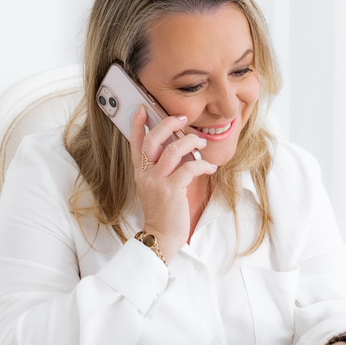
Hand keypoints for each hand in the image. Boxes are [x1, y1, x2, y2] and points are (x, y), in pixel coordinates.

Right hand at [130, 105, 216, 260]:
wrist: (161, 236)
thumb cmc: (162, 212)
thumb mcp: (156, 188)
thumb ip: (162, 169)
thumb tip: (179, 150)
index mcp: (141, 173)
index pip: (135, 144)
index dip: (137, 125)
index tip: (142, 109)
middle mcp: (146, 175)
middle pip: (153, 140)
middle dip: (168, 124)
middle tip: (182, 118)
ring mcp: (157, 182)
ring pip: (172, 150)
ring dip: (190, 142)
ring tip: (200, 142)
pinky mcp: (171, 190)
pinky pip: (189, 168)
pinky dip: (202, 164)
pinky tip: (210, 167)